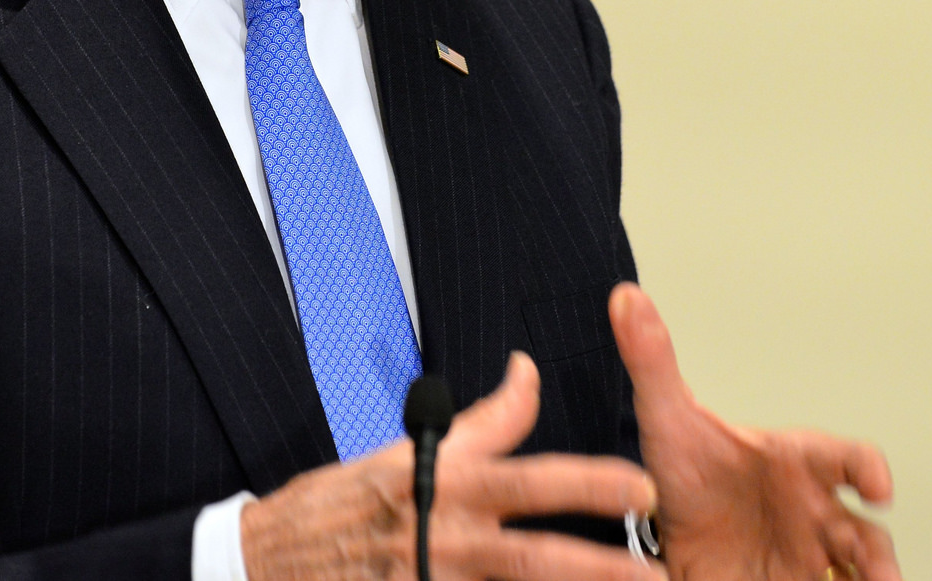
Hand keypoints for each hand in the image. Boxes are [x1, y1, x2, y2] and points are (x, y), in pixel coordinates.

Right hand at [240, 351, 661, 579]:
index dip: (591, 483)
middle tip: (657, 575)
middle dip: (601, 568)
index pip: (532, 480)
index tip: (645, 486)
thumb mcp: (414, 447)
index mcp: (447, 485)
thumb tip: (528, 370)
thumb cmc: (348, 499)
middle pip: (535, 558)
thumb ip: (486, 422)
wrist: (274, 558)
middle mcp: (444, 538)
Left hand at [610, 283, 900, 580]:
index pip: (846, 458)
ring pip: (857, 572)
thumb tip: (625, 296)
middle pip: (865, 533)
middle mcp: (813, 511)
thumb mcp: (665, 419)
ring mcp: (808, 556)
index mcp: (796, 463)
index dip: (868, 470)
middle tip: (881, 576)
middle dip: (878, 556)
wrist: (665, 534)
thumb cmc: (687, 470)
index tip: (877, 487)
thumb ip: (651, 360)